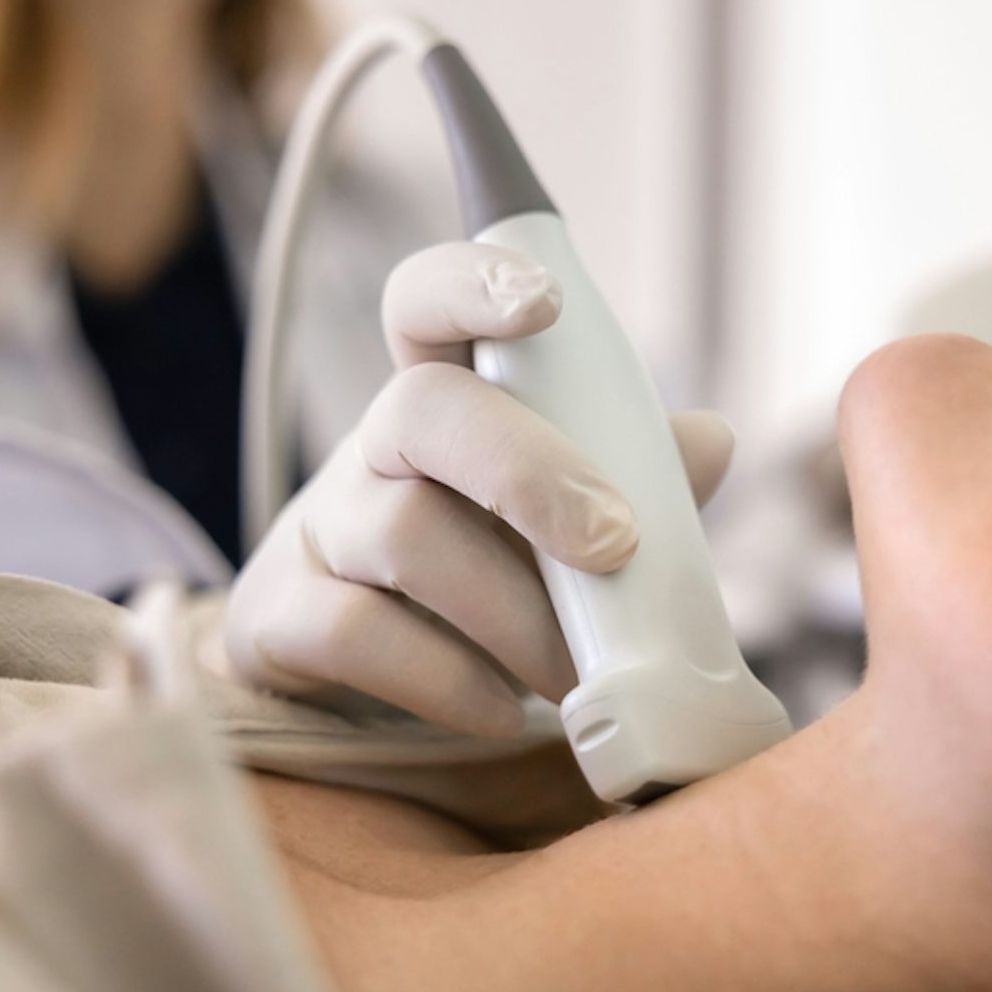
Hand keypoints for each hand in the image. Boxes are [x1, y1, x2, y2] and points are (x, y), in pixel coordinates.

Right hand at [223, 241, 734, 734]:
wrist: (362, 669)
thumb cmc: (488, 567)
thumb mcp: (560, 516)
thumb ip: (635, 477)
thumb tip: (711, 441)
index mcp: (444, 397)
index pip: (428, 302)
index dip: (472, 283)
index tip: (545, 302)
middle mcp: (372, 446)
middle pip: (422, 409)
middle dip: (528, 471)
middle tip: (615, 546)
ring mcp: (319, 527)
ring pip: (405, 534)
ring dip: (515, 613)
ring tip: (575, 674)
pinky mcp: (280, 616)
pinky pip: (358, 633)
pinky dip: (448, 679)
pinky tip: (501, 708)